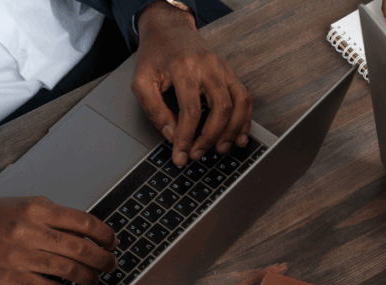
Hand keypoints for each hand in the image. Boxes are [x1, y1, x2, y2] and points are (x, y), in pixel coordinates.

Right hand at [0, 197, 117, 284]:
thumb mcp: (26, 206)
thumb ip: (55, 217)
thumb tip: (88, 233)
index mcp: (37, 210)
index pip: (83, 222)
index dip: (104, 234)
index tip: (112, 242)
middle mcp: (30, 232)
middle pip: (80, 248)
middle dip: (102, 259)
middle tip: (111, 264)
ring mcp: (21, 256)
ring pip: (69, 270)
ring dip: (89, 278)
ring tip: (96, 280)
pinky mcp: (14, 278)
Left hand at [131, 1, 252, 165]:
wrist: (169, 28)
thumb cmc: (154, 54)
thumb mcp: (141, 80)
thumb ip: (153, 109)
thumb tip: (171, 135)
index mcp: (183, 68)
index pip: (190, 110)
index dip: (186, 137)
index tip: (181, 156)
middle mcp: (207, 67)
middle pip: (220, 108)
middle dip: (211, 137)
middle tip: (198, 154)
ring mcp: (222, 68)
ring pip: (238, 102)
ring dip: (232, 130)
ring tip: (221, 148)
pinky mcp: (229, 72)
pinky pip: (244, 97)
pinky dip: (244, 119)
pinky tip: (238, 136)